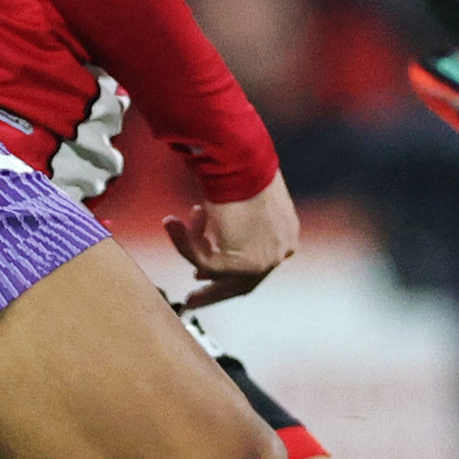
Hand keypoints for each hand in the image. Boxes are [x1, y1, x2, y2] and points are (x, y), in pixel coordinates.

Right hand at [166, 173, 297, 310]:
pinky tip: (172, 223)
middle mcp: (279, 252)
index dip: (229, 272)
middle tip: (191, 299)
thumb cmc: (242, 166)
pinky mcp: (241, 264)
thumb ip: (234, 222)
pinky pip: (204, 261)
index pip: (258, 265)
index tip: (203, 275)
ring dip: (191, 250)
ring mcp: (263, 261)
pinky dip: (185, 243)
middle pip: (243, 283)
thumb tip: (211, 232)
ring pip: (218, 271)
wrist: (242, 160)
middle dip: (214, 290)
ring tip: (173, 225)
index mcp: (285, 235)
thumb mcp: (243, 196)